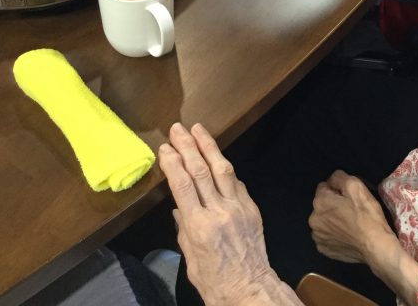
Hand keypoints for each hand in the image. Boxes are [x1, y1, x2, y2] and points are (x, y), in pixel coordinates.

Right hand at [159, 123, 284, 305]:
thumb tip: (179, 209)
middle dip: (188, 146)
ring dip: (209, 146)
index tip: (165, 148)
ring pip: (222, 169)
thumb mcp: (190, 259)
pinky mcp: (252, 209)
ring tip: (198, 129)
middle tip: (177, 128)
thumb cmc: (215, 281)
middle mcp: (219, 211)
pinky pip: (237, 183)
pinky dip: (225, 169)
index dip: (173, 162)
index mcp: (199, 226)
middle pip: (200, 170)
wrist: (250, 290)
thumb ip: (184, 230)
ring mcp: (239, 207)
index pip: (182, 185)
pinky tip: (217, 158)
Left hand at [308, 170, 397, 263]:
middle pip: (322, 205)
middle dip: (332, 205)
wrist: (375, 247)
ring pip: (323, 222)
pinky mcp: (324, 250)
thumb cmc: (366, 215)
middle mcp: (313, 219)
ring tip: (349, 224)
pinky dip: (334, 235)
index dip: (338, 190)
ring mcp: (318, 237)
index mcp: (319, 202)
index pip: (324, 187)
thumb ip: (339, 178)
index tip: (350, 197)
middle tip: (351, 210)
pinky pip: (326, 237)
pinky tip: (346, 236)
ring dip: (332, 220)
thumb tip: (332, 180)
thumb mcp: (356, 186)